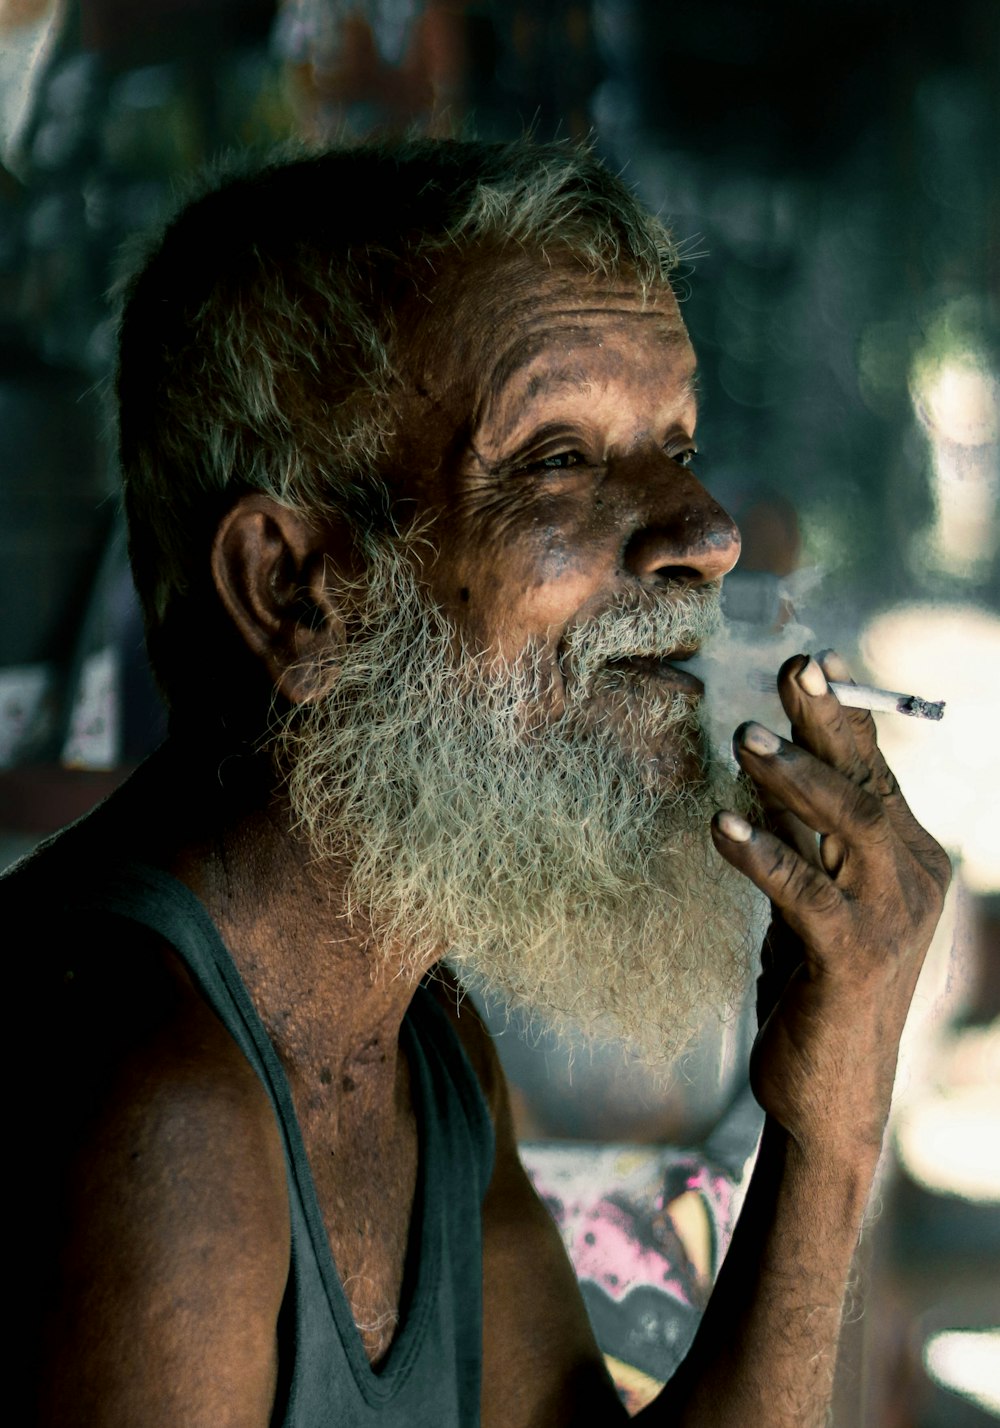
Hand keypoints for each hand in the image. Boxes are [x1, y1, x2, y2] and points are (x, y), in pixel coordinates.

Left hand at [711, 651, 950, 1163]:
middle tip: (789, 672)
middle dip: (828, 722)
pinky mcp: (854, 957)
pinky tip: (721, 825)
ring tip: (745, 737)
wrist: (830, 1090)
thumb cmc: (815, 983)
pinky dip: (764, 853)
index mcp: (907, 858)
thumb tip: (769, 762)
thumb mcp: (812, 895)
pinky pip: (806, 891)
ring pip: (853, 824)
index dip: (845, 715)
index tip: (813, 664)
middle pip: (869, 782)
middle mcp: (912, 879)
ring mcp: (891, 918)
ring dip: (797, 776)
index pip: (877, 769)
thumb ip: (802, 834)